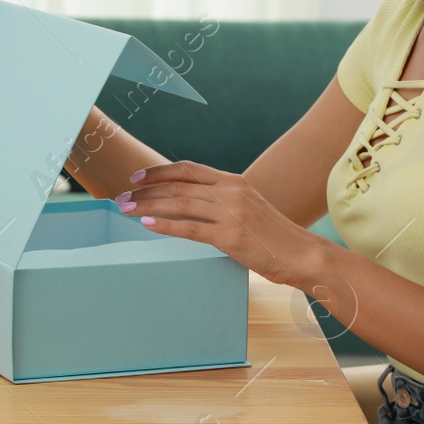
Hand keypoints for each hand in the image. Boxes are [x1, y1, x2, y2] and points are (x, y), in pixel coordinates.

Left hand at [113, 160, 325, 286]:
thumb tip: (193, 204)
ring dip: (148, 206)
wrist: (302, 254)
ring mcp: (231, 213)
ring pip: (180, 203)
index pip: (188, 169)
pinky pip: (191, 228)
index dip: (159, 172)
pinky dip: (166, 225)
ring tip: (127, 210)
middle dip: (145, 191)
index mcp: (234, 182)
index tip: (136, 178)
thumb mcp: (248, 209)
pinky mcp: (230, 237)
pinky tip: (148, 225)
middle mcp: (231, 192)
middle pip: (178, 185)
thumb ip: (223, 202)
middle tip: (121, 197)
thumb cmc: (273, 236)